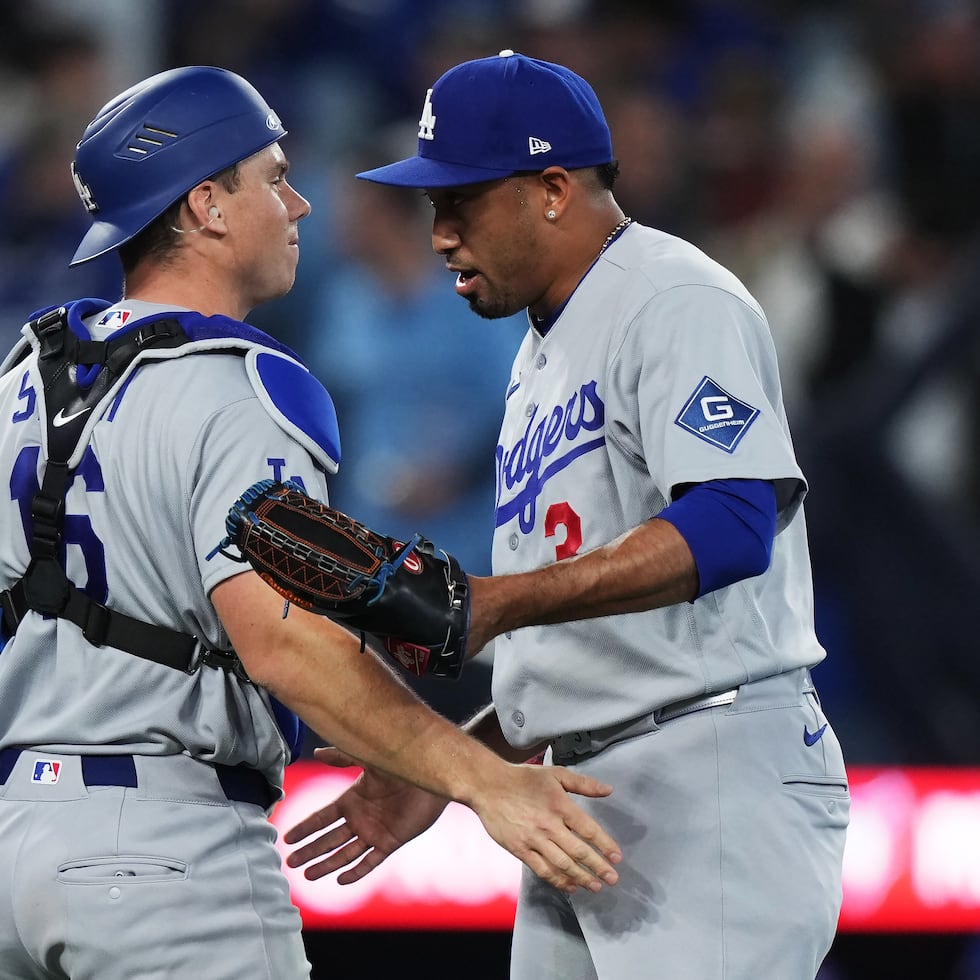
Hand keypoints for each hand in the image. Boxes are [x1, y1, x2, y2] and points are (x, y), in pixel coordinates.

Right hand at [284, 747, 448, 884]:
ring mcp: (375, 831)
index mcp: (352, 800)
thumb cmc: (400, 762)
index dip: (305, 828)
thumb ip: (341, 756)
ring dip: (328, 864)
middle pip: (329, 839)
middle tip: (290, 862)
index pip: (322, 818)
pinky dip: (357, 871)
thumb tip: (315, 752)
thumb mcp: (367, 758)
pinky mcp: (391, 841)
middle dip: (310, 850)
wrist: (431, 773)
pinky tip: (341, 880)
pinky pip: (371, 860)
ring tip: (308, 875)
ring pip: (345, 853)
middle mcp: (360, 819)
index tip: (287, 837)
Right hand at [468, 763, 621, 894]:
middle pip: (578, 851)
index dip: (605, 846)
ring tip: (595, 886)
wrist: (488, 785)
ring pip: (562, 864)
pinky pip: (542, 869)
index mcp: (560, 805)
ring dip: (581, 877)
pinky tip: (569, 885)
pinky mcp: (519, 849)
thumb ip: (583, 783)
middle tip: (612, 879)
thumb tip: (608, 790)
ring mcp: (533, 839)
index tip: (617, 858)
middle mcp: (549, 825)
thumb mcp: (555, 774)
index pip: (588, 830)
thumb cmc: (522, 778)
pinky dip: (557, 880)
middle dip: (598, 867)